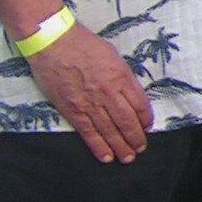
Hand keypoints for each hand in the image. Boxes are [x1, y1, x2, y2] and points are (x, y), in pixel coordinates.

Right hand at [28, 26, 153, 162]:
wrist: (53, 44)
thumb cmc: (84, 45)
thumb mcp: (113, 56)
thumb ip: (123, 76)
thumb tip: (130, 94)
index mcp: (121, 77)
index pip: (140, 105)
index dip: (146, 119)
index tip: (148, 127)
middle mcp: (108, 93)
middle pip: (127, 121)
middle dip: (136, 138)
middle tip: (141, 148)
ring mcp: (89, 103)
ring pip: (110, 130)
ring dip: (121, 146)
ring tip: (128, 157)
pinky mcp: (72, 110)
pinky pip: (88, 132)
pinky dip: (98, 146)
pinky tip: (106, 157)